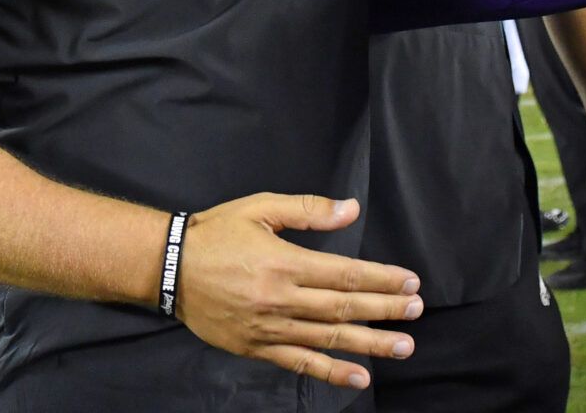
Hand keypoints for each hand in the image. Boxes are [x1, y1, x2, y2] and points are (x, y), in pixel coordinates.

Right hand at [174, 193, 422, 389]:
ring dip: (369, 343)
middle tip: (417, 312)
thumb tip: (350, 209)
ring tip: (403, 345)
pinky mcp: (257, 348)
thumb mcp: (261, 208)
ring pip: (328, 338)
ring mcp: (270, 328)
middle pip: (344, 307)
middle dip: (385, 310)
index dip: (382, 279)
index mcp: (285, 262)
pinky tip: (359, 377)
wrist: (168, 268)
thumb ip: (308, 210)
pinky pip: (300, 363)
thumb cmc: (216, 232)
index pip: (346, 274)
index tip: (410, 283)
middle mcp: (282, 299)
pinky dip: (331, 372)